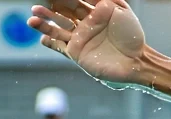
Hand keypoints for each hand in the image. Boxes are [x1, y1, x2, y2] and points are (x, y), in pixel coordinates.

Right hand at [28, 0, 145, 85]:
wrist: (137, 60)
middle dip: (49, 8)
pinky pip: (58, 46)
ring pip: (56, 28)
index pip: (72, 1)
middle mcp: (84, 25)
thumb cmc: (132, 34)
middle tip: (38, 5)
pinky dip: (49, 41)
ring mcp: (79, 39)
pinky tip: (41, 37)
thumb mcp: (120, 9)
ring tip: (32, 18)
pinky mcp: (77, 53)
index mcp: (93, 13)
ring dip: (43, 23)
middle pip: (61, 13)